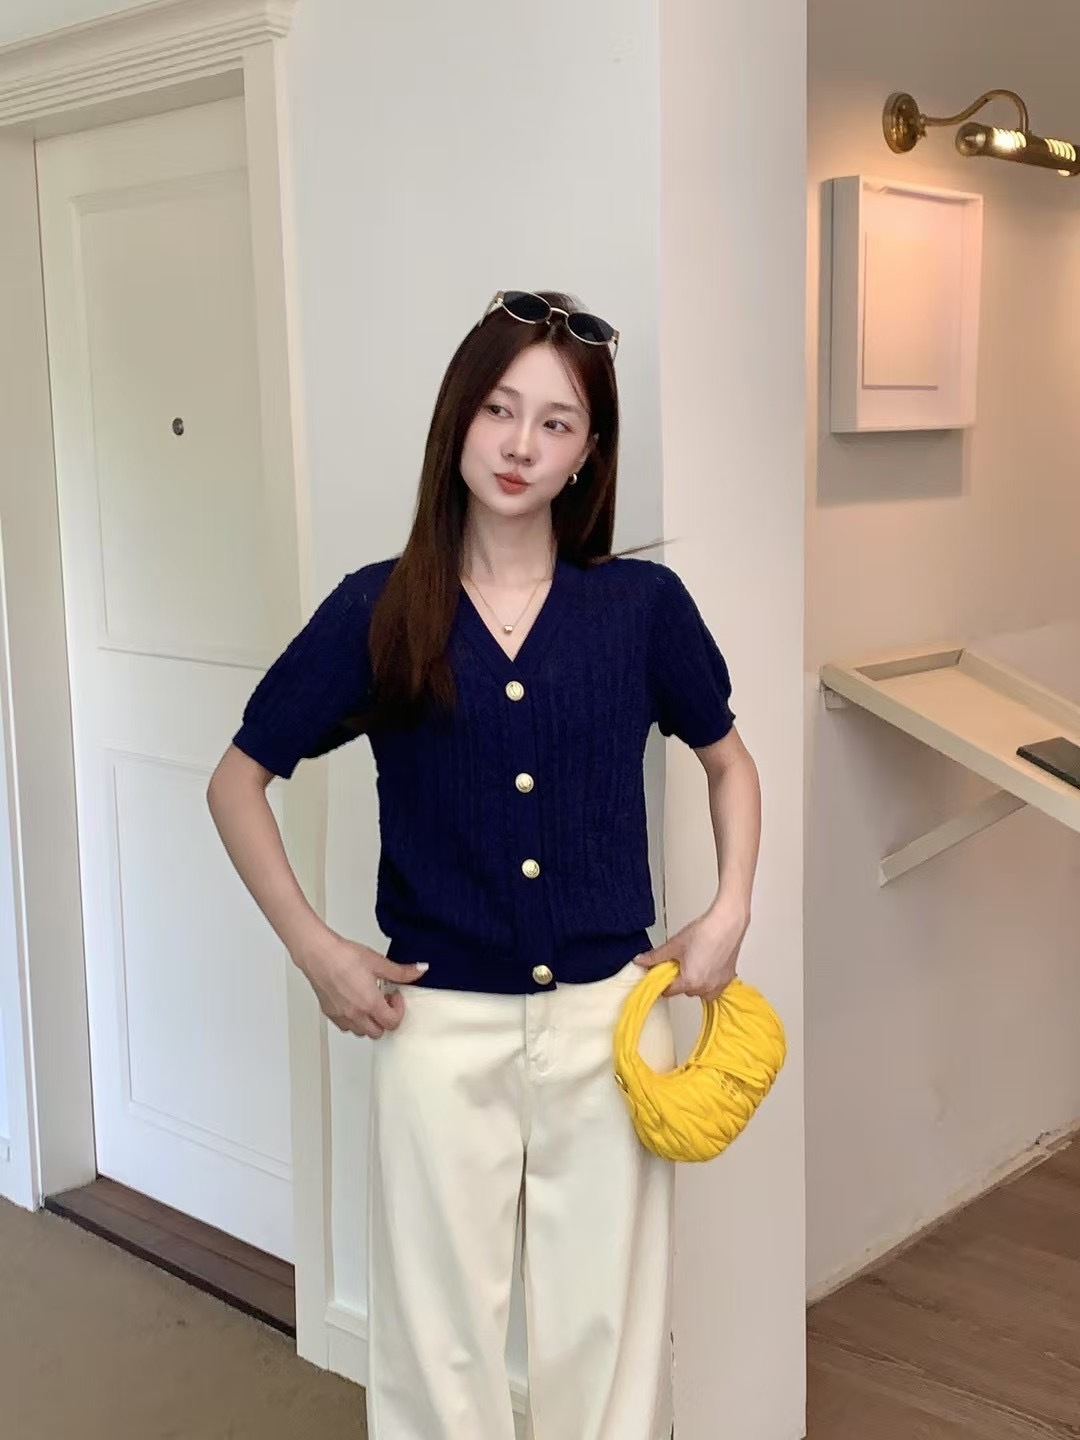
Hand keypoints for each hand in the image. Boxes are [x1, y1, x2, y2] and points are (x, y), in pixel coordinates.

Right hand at [292, 928, 427, 1038]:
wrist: (318, 953)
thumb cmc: (342, 956)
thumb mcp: (378, 962)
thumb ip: (401, 972)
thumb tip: (419, 970)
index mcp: (370, 1003)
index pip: (393, 1022)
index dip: (399, 1010)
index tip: (395, 995)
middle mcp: (355, 1014)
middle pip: (378, 1032)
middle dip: (385, 1019)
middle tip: (384, 1001)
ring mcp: (341, 1016)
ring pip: (361, 1032)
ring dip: (369, 1022)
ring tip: (369, 1002)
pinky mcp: (330, 1013)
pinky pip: (346, 1027)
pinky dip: (353, 1021)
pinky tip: (354, 1003)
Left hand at [634, 898, 749, 1001]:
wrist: (728, 923)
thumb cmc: (705, 932)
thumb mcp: (674, 945)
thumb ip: (655, 957)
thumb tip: (640, 961)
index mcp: (690, 982)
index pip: (668, 992)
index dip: (663, 982)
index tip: (662, 973)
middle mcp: (705, 988)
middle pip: (684, 991)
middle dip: (679, 979)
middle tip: (679, 962)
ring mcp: (718, 985)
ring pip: (700, 991)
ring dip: (694, 981)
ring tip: (693, 962)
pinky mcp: (728, 979)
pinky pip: (713, 987)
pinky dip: (708, 980)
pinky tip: (706, 964)